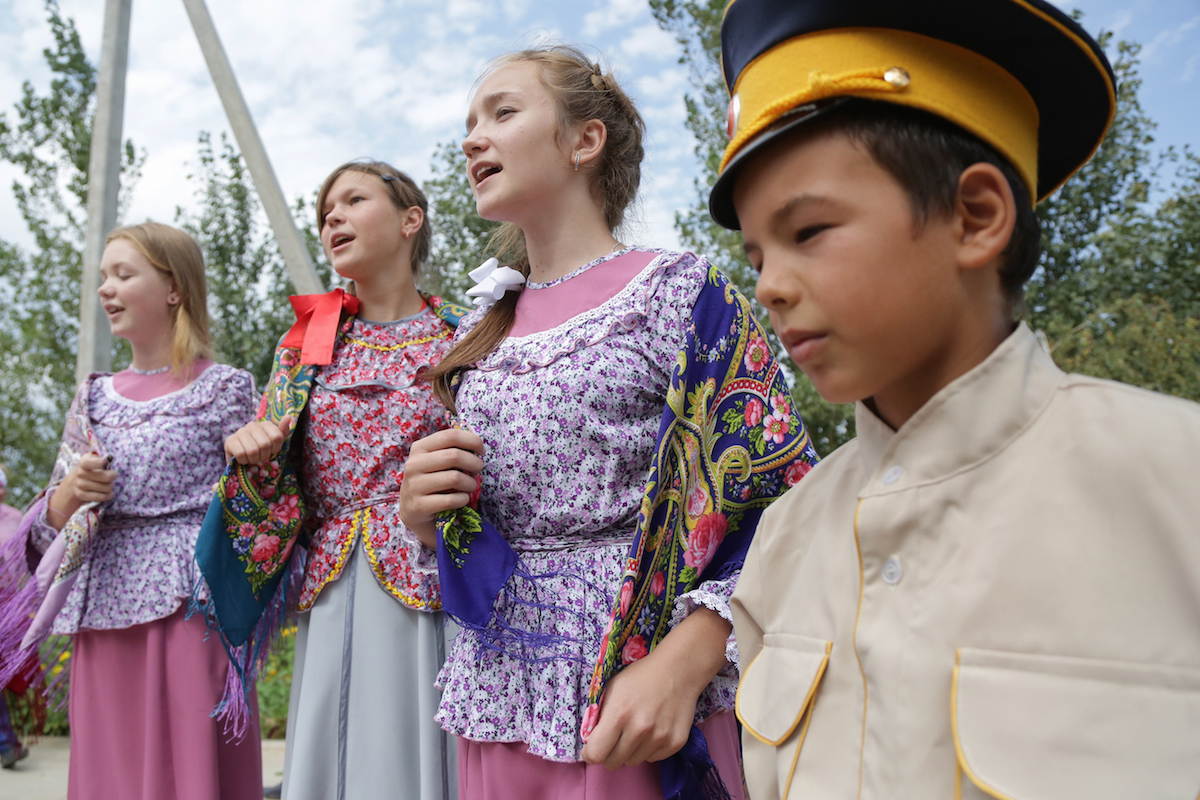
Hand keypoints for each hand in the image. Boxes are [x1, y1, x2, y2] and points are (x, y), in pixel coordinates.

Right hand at [49, 454, 116, 528]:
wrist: (74, 483)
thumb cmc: (91, 471)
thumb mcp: (93, 462)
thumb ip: (100, 460)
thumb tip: (108, 460)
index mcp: (84, 462)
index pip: (89, 461)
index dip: (98, 462)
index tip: (105, 462)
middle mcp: (79, 473)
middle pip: (103, 476)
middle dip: (111, 477)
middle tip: (113, 476)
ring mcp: (78, 484)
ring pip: (102, 487)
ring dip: (110, 488)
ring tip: (110, 487)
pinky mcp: (80, 495)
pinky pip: (97, 497)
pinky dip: (106, 496)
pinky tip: (109, 495)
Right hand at [224, 416, 293, 464]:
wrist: (243, 464)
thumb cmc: (262, 453)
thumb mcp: (276, 444)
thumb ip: (283, 431)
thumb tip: (288, 416)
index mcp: (266, 424)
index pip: (277, 436)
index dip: (275, 449)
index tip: (271, 451)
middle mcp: (252, 425)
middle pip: (265, 444)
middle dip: (264, 456)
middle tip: (260, 457)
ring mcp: (240, 432)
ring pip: (252, 450)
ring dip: (254, 460)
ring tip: (252, 458)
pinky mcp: (229, 441)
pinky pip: (241, 454)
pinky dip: (244, 461)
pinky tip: (243, 459)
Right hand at [398, 428, 484, 548]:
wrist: (413, 511)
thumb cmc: (433, 481)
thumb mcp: (436, 461)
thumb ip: (452, 450)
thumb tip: (478, 447)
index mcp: (420, 448)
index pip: (450, 436)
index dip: (472, 441)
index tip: (482, 451)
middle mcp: (414, 464)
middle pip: (455, 456)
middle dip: (475, 464)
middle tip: (477, 472)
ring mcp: (414, 485)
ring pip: (455, 478)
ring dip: (470, 484)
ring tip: (470, 487)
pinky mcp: (418, 506)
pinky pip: (451, 500)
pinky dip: (463, 500)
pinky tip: (461, 499)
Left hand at [580, 608, 731, 769]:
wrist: (678, 670)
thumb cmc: (640, 676)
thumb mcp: (612, 688)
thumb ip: (598, 715)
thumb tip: (590, 740)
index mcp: (619, 714)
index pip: (596, 754)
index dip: (589, 754)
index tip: (591, 749)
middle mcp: (639, 730)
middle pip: (613, 763)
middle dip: (609, 753)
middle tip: (614, 739)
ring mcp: (659, 738)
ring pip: (633, 762)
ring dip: (630, 750)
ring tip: (637, 729)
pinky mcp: (675, 743)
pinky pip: (652, 758)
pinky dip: (649, 749)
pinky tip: (653, 730)